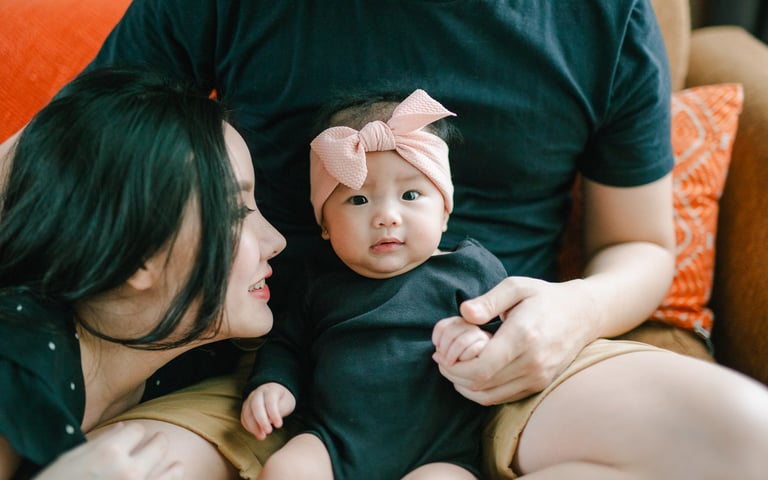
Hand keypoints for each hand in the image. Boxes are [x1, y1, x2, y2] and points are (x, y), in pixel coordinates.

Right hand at [35, 423, 182, 479]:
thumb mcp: (71, 459)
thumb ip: (102, 441)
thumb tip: (123, 427)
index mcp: (110, 453)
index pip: (138, 430)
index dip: (134, 432)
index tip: (134, 435)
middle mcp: (130, 471)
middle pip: (159, 446)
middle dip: (158, 442)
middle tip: (159, 440)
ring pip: (174, 472)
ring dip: (173, 467)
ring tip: (176, 464)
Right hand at [241, 382, 295, 439]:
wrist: (275, 394)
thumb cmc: (283, 400)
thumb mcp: (286, 403)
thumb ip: (279, 410)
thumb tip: (268, 421)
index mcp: (270, 390)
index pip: (270, 401)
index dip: (274, 414)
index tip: (279, 425)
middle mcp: (257, 393)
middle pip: (256, 405)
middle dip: (261, 421)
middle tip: (268, 431)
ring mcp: (249, 400)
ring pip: (247, 412)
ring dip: (253, 426)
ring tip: (262, 436)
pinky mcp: (245, 408)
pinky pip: (244, 418)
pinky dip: (249, 427)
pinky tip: (257, 433)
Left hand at [433, 276, 598, 404]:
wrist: (583, 314)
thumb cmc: (544, 296)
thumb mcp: (516, 287)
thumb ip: (488, 300)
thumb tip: (464, 313)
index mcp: (523, 336)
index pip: (481, 367)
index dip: (453, 367)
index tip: (440, 354)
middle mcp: (532, 362)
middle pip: (480, 384)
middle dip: (453, 375)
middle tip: (440, 360)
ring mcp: (538, 377)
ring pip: (488, 396)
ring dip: (464, 385)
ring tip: (453, 366)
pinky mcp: (539, 385)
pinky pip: (501, 397)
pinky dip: (480, 390)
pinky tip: (471, 373)